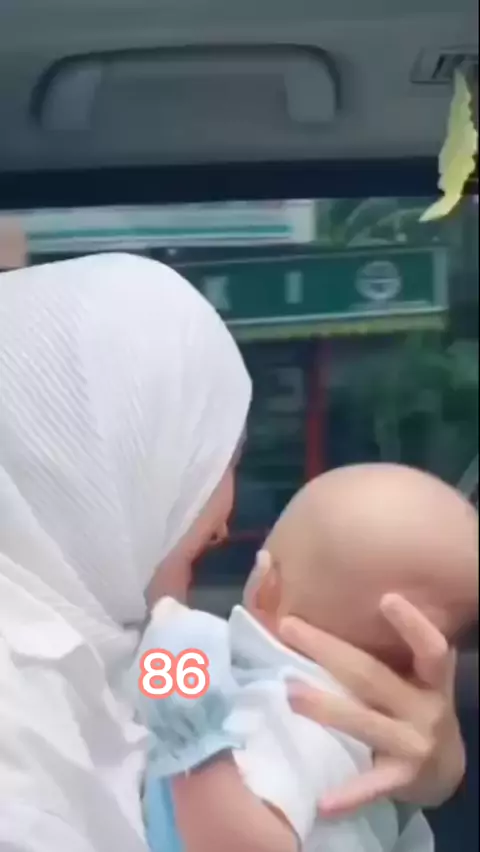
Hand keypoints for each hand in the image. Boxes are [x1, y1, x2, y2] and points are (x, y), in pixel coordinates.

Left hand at [280, 594, 464, 816]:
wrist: (445, 768)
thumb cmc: (417, 703)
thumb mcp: (415, 676)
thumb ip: (386, 647)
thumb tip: (331, 601)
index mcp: (431, 678)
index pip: (430, 648)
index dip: (412, 625)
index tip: (386, 599)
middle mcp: (426, 708)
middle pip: (373, 677)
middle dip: (328, 650)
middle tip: (288, 626)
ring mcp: (415, 745)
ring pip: (364, 722)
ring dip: (324, 707)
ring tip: (289, 692)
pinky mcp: (402, 779)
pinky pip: (372, 787)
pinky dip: (348, 795)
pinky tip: (323, 801)